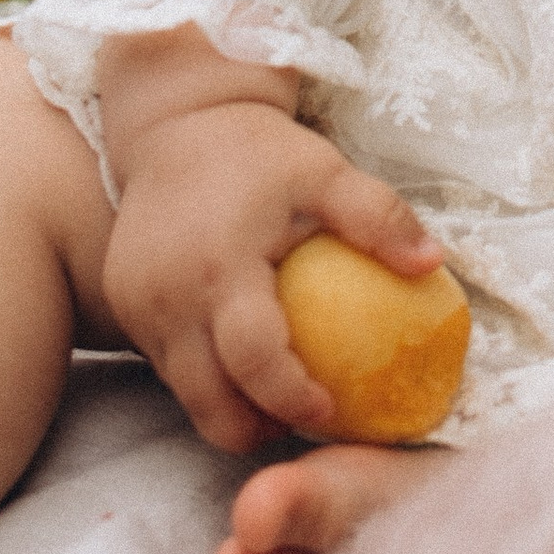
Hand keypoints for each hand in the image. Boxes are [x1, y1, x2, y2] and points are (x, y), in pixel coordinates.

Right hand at [95, 27, 440, 453]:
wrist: (175, 124)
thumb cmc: (258, 152)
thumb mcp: (324, 172)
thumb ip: (377, 217)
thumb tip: (432, 264)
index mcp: (219, 269)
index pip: (253, 362)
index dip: (292, 400)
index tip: (331, 411)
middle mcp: (168, 298)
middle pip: (209, 402)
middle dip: (256, 429)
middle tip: (302, 422)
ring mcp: (138, 307)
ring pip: (185, 392)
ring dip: (228, 408)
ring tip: (275, 400)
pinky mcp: (121, 306)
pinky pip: (165, 364)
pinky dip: (203, 378)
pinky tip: (239, 365)